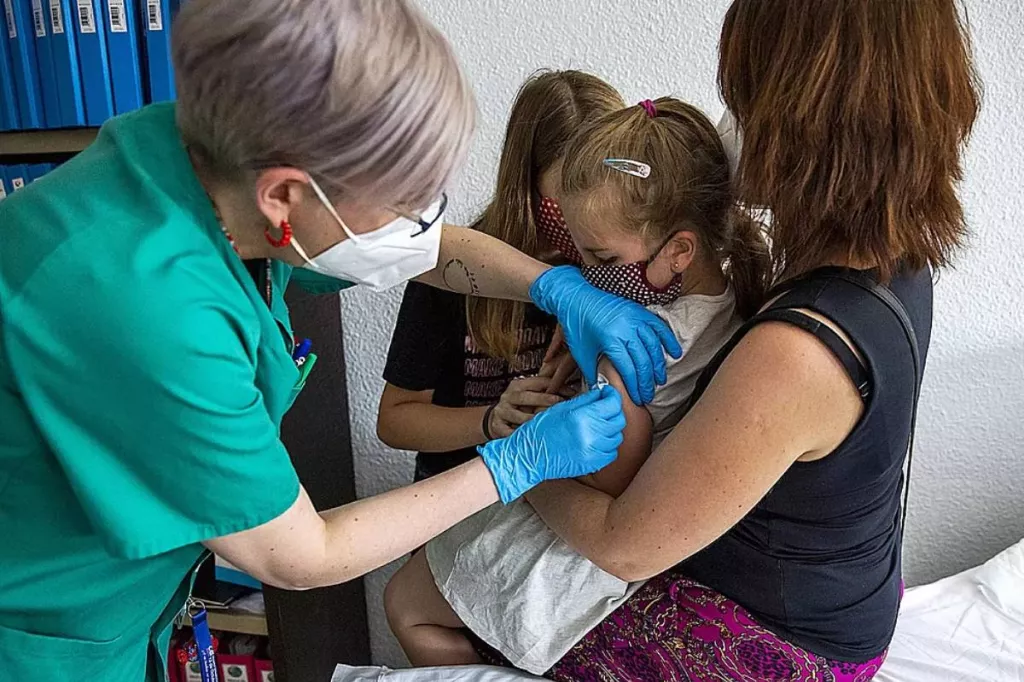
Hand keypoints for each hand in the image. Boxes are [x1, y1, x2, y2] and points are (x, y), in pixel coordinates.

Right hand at [479, 386, 625, 502]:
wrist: (529, 456)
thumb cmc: (540, 430)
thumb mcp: (559, 408)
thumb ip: (584, 400)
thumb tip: (601, 393)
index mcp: (581, 418)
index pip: (612, 404)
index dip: (612, 395)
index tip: (608, 393)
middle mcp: (590, 435)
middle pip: (618, 420)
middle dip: (613, 411)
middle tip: (604, 408)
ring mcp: (592, 452)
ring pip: (617, 437)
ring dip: (611, 429)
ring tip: (599, 425)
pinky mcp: (592, 465)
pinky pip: (611, 453)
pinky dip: (607, 446)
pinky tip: (597, 440)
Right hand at [487, 376, 563, 438]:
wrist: (494, 419)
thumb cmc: (517, 407)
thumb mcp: (527, 395)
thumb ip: (544, 391)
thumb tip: (572, 392)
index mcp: (517, 385)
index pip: (537, 382)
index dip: (553, 385)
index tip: (570, 392)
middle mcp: (508, 397)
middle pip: (526, 397)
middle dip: (543, 399)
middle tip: (559, 402)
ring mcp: (502, 412)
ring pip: (518, 416)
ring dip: (532, 420)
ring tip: (546, 423)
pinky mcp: (498, 426)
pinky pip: (509, 432)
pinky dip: (519, 434)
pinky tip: (530, 437)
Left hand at [530, 266, 682, 404]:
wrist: (575, 296)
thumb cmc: (576, 325)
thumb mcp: (581, 353)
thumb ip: (594, 374)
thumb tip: (604, 393)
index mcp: (610, 340)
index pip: (629, 369)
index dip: (635, 387)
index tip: (638, 399)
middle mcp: (626, 328)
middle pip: (643, 361)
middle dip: (648, 381)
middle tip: (649, 395)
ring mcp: (634, 318)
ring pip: (654, 346)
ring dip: (659, 365)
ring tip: (660, 380)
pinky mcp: (639, 310)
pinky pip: (659, 327)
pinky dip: (668, 340)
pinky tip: (675, 353)